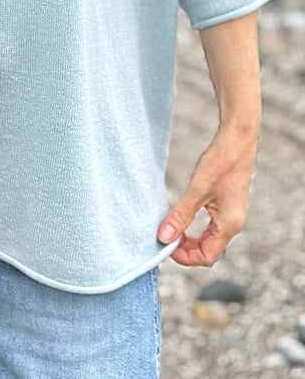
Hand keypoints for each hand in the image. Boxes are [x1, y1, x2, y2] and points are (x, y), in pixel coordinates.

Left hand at [156, 123, 258, 266]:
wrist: (236, 141)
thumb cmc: (220, 163)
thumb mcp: (197, 190)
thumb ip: (181, 215)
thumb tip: (164, 237)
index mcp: (229, 225)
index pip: (207, 257)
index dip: (185, 257)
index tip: (166, 244)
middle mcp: (233, 224)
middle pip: (208, 251)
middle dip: (186, 249)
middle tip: (165, 237)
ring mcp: (231, 215)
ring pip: (209, 240)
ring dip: (189, 239)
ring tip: (171, 229)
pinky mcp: (226, 206)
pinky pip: (210, 227)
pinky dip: (195, 228)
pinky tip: (182, 218)